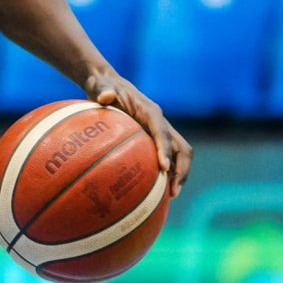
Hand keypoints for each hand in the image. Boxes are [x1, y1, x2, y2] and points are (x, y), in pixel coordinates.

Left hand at [84, 70, 192, 198]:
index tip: (164, 167)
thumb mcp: (101, 87)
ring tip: (169, 197)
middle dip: (181, 169)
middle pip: (181, 148)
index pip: (163, 131)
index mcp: (150, 111)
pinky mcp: (154, 139)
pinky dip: (166, 174)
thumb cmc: (103, 88)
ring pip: (179, 155)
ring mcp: (159, 132)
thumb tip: (104, 96)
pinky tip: (154, 192)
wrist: (108, 85)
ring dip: (178, 175)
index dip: (165, 149)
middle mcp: (160, 123)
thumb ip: (103, 90)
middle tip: (173, 191)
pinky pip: (166, 158)